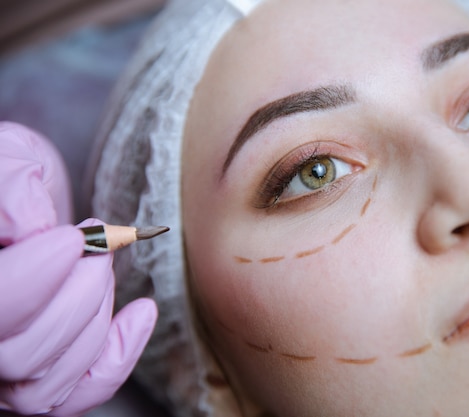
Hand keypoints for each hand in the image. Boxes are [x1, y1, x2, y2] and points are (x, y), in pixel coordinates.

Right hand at [0, 122, 156, 415]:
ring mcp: (5, 371)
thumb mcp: (8, 159)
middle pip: (22, 356)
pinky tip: (143, 311)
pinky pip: (82, 393)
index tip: (75, 239)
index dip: (35, 279)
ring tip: (105, 266)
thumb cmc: (11, 181)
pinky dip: (120, 358)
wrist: (21, 206)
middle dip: (79, 295)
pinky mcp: (44, 374)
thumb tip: (31, 225)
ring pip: (49, 384)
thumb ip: (11, 188)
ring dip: (96, 320)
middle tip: (98, 245)